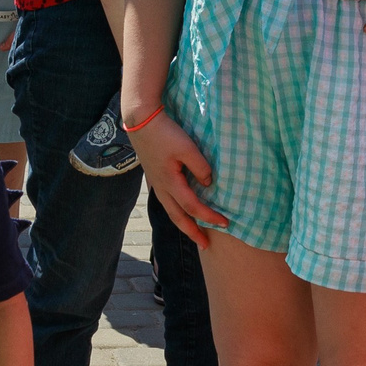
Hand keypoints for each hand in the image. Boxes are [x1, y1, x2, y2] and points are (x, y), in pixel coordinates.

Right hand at [134, 111, 224, 245]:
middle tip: (205, 245)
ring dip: (183, 223)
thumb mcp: (187, 148)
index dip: (209, 217)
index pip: (193, 207)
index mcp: (170, 182)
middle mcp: (161, 187)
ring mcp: (155, 182)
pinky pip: (166, 200)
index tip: (225, 223)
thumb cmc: (164, 133)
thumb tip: (208, 183)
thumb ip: (200, 167)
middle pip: (177, 217)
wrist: (140, 120)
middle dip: (192, 232)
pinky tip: (180, 208)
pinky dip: (176, 209)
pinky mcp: (154, 175)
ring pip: (170, 210)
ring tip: (193, 232)